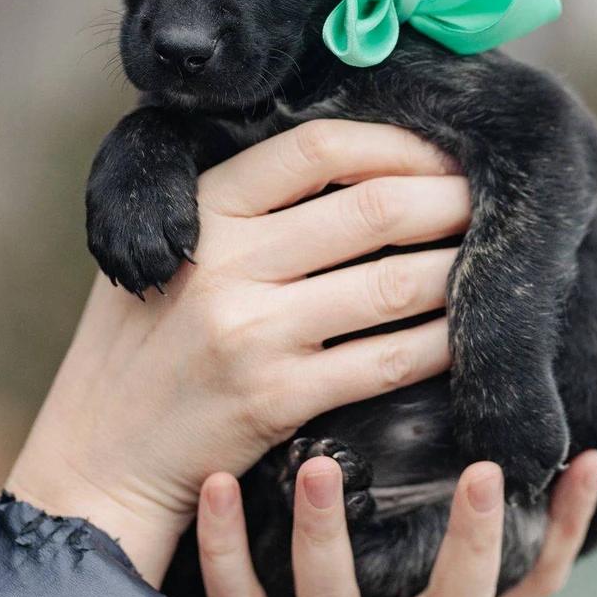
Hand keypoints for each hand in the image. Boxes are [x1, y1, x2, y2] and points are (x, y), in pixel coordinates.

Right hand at [7, 121, 469, 584]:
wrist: (100, 453)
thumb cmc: (143, 340)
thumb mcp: (165, 244)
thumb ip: (242, 204)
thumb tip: (356, 163)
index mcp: (204, 209)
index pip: (318, 148)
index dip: (397, 144)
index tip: (444, 154)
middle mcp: (229, 263)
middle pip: (372, 209)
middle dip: (450, 199)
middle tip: (491, 201)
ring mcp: (253, 334)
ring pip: (392, 285)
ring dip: (459, 268)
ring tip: (496, 260)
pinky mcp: (277, 400)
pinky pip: (385, 361)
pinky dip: (439, 343)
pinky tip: (469, 333)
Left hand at [197, 450, 596, 596]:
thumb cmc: (319, 594)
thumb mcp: (385, 564)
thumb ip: (418, 504)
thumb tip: (467, 393)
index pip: (527, 588)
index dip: (567, 530)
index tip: (585, 459)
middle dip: (475, 544)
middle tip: (486, 472)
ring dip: (329, 535)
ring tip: (321, 466)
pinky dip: (227, 545)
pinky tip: (219, 484)